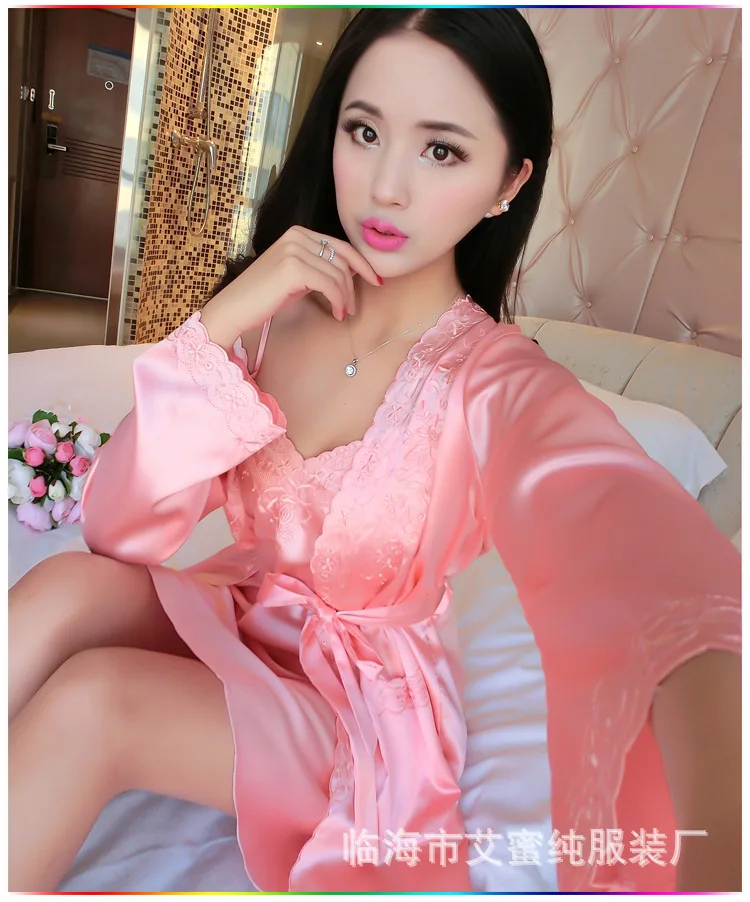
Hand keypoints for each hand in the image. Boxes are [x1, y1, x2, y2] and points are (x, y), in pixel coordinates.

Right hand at [200, 226, 380, 348]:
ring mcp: (295, 250)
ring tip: (342, 313)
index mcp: (298, 233)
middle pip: (342, 260)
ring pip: (338, 274)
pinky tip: (336, 313)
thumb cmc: (265, 296)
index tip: (375, 280)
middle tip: (352, 308)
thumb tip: (351, 271)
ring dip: (346, 297)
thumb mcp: (296, 275)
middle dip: (353, 286)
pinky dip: (338, 301)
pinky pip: (330, 284)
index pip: (341, 245)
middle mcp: (297, 236)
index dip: (362, 263)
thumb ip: (319, 267)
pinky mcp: (294, 268)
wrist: (235, 308)